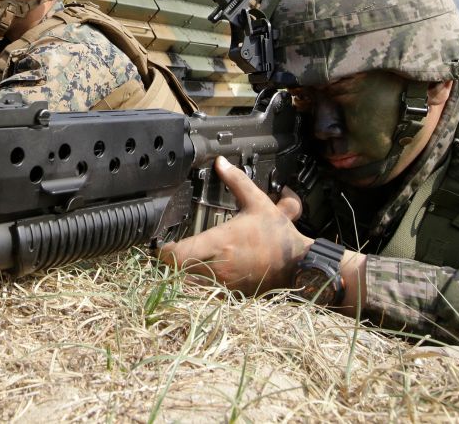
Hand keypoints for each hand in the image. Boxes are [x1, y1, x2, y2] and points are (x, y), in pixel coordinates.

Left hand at [157, 156, 310, 294]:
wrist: (298, 265)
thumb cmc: (278, 236)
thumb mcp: (258, 203)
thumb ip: (237, 182)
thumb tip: (221, 162)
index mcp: (220, 243)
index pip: (177, 255)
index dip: (164, 251)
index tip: (160, 245)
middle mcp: (218, 267)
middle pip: (177, 272)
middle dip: (170, 264)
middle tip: (166, 253)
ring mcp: (224, 285)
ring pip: (190, 286)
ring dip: (182, 277)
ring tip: (179, 266)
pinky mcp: (231, 295)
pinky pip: (206, 294)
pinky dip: (198, 287)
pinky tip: (199, 277)